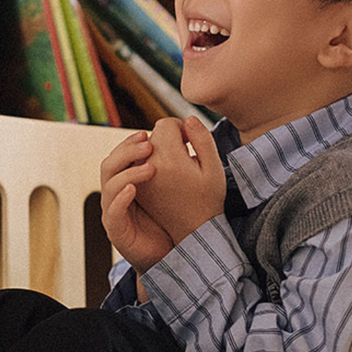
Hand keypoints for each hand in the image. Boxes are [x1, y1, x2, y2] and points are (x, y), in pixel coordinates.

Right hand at [100, 130, 173, 274]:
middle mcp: (116, 194)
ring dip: (128, 172)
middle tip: (148, 143)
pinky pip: (112, 212)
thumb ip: (170, 165)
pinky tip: (134, 189)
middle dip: (126, 151)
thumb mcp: (172, 187)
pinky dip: (120, 198)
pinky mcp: (117, 231)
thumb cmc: (171, 219)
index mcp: (126, 182)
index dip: (129, 143)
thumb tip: (181, 136)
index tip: (148, 133)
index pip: (119, 156)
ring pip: (108, 185)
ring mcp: (114, 212)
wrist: (171, 255)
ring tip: (150, 166)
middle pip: (109, 165)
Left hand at [132, 117, 225, 245]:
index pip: (165, 124)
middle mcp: (150, 167)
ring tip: (174, 165)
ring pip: (142, 150)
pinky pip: (137, 165)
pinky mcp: (137, 189)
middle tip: (185, 153)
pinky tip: (164, 174)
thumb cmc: (208, 199)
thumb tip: (188, 118)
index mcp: (170, 159)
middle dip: (168, 138)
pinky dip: (148, 164)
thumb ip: (203, 139)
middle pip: (153, 135)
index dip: (180, 128)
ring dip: (157, 151)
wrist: (193, 233)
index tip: (190, 141)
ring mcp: (141, 179)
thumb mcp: (214, 168)